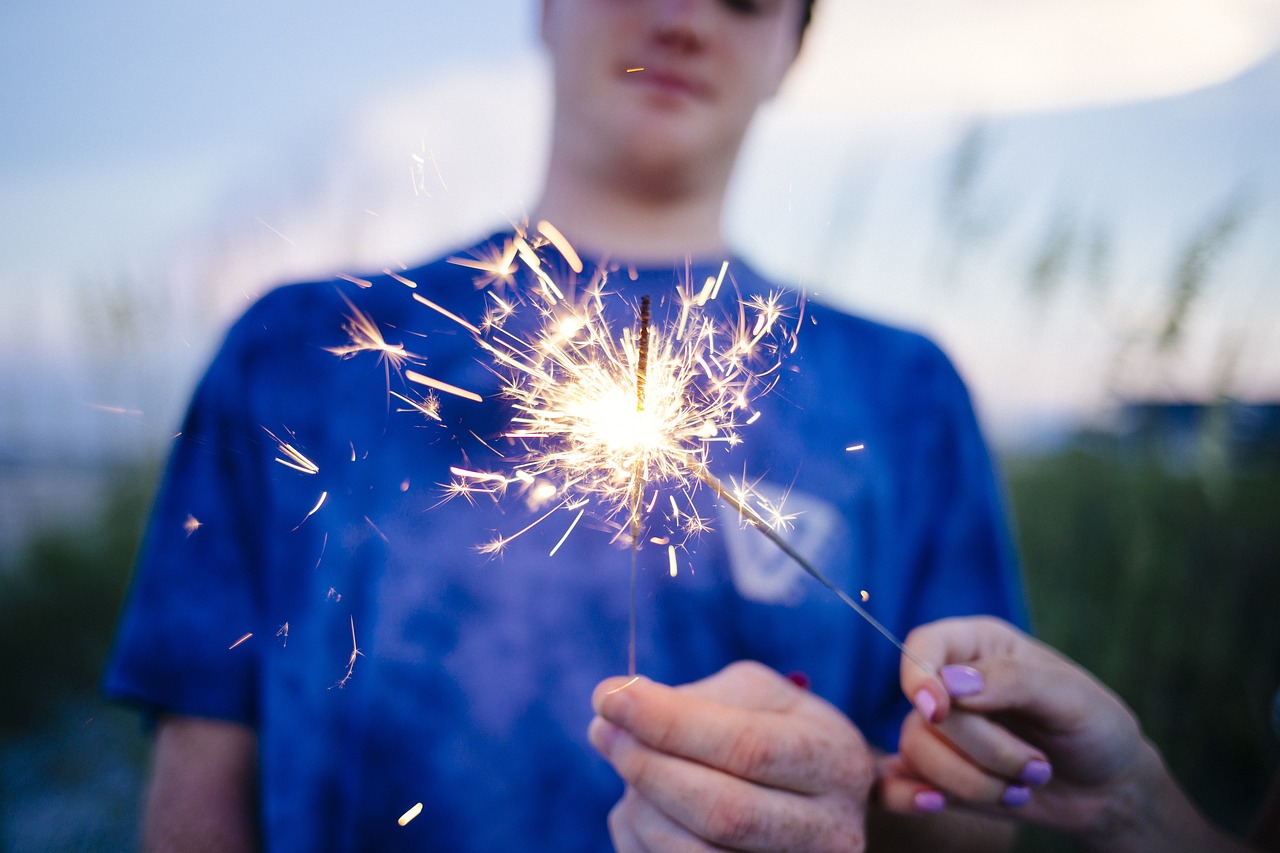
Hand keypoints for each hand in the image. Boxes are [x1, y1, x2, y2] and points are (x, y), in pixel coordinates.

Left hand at [588, 660, 873, 851]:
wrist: (808, 807)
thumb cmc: (773, 737)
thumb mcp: (758, 699)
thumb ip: (698, 698)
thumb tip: (618, 713)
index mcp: (833, 760)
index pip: (748, 748)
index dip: (669, 723)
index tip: (609, 696)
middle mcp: (829, 830)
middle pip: (723, 811)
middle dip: (647, 766)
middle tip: (602, 732)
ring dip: (640, 808)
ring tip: (627, 773)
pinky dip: (640, 840)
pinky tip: (641, 809)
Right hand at [878, 616, 1249, 851]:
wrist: (1107, 788)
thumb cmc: (1095, 727)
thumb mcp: (1069, 696)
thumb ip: (1012, 680)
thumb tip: (950, 684)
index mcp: (979, 647)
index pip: (924, 646)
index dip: (919, 676)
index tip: (939, 711)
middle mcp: (951, 686)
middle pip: (925, 713)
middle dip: (984, 750)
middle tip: (1037, 766)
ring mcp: (941, 733)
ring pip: (917, 752)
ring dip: (974, 781)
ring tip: (1022, 787)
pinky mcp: (935, 775)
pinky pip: (894, 784)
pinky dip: (906, 796)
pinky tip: (934, 804)